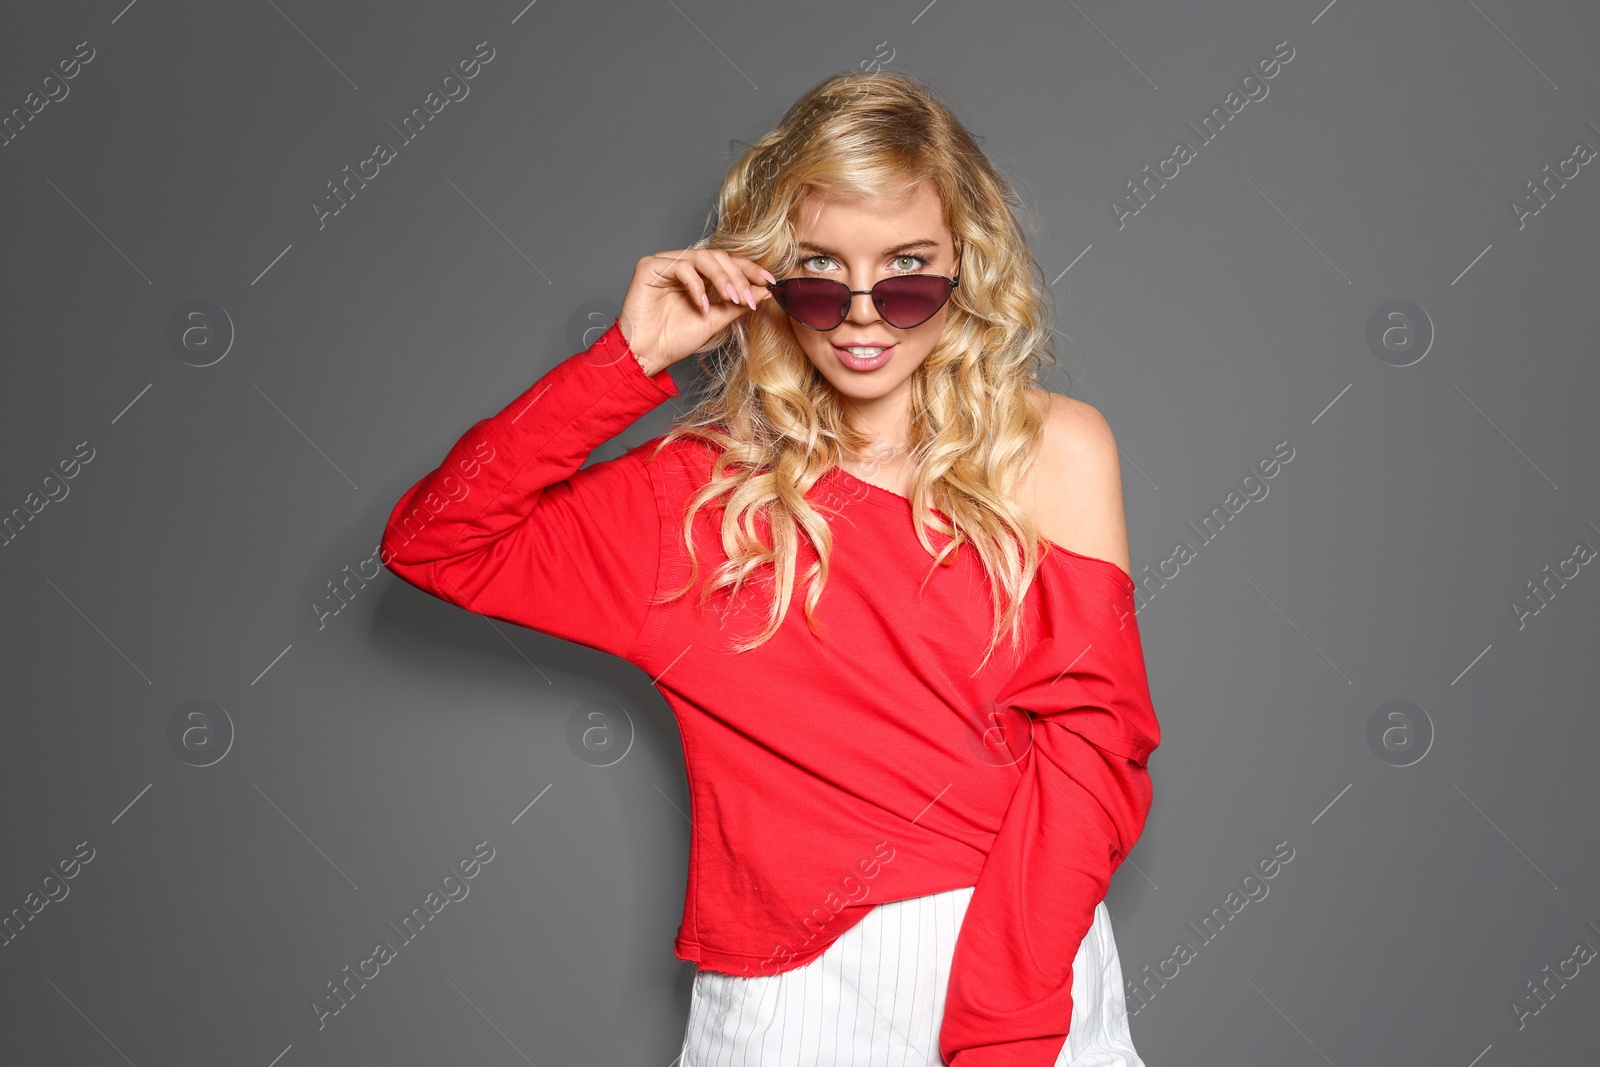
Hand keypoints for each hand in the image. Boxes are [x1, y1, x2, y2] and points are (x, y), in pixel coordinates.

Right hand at [617, 248, 775, 374]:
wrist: (648, 354)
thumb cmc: (675, 339)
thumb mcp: (715, 320)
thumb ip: (737, 304)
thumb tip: (764, 291)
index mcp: (698, 275)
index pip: (728, 263)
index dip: (750, 270)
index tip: (769, 281)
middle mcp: (682, 265)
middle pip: (718, 257)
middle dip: (738, 277)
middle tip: (748, 297)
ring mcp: (666, 263)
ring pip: (703, 257)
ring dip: (722, 278)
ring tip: (730, 299)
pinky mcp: (650, 266)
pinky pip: (681, 267)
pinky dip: (697, 286)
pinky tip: (702, 305)